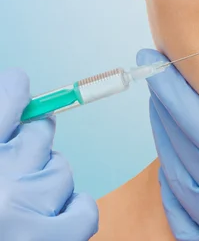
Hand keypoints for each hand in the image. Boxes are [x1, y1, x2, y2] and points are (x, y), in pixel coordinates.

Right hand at [0, 68, 98, 239]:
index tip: (18, 86)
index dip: (14, 89)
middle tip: (12, 169)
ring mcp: (23, 210)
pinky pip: (82, 211)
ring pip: (61, 170)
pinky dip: (73, 212)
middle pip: (40, 132)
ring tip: (18, 210)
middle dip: (31, 143)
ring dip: (47, 183)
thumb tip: (17, 98)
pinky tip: (53, 219)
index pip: (8, 99)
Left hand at [137, 49, 198, 239]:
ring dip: (164, 138)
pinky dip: (170, 182)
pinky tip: (170, 171)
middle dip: (164, 105)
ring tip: (161, 107)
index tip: (158, 61)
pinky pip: (179, 213)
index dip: (176, 92)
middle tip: (154, 69)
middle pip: (179, 147)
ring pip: (175, 178)